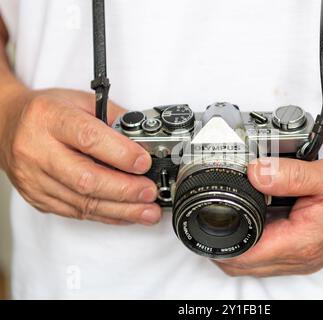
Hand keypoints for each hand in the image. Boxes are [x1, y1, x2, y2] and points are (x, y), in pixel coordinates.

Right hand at [0, 87, 160, 224]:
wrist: (6, 124)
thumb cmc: (46, 111)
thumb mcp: (80, 100)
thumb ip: (113, 118)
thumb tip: (144, 142)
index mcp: (49, 118)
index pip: (88, 138)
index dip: (121, 153)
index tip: (144, 162)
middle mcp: (37, 150)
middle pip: (85, 179)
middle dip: (125, 190)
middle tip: (150, 192)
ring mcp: (34, 178)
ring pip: (82, 203)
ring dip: (121, 210)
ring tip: (147, 211)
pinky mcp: (37, 198)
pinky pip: (75, 213)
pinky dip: (105, 215)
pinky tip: (126, 215)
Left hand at [216, 153, 322, 276]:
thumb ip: (287, 175)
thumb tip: (254, 173)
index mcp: (301, 242)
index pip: (246, 257)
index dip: (220, 244)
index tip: (206, 224)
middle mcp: (300, 256)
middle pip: (245, 266)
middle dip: (223, 246)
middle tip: (212, 218)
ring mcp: (303, 256)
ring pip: (256, 262)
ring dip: (240, 244)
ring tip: (232, 215)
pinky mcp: (305, 249)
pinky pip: (269, 253)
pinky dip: (256, 240)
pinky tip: (256, 217)